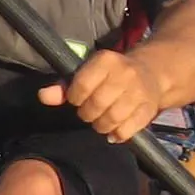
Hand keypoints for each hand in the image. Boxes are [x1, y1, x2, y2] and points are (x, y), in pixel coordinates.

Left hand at [38, 48, 165, 142]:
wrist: (151, 72)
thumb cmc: (111, 74)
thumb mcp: (88, 72)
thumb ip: (64, 85)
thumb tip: (43, 96)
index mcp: (106, 60)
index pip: (82, 85)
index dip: (75, 98)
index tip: (77, 99)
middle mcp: (125, 74)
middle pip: (96, 104)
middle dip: (87, 113)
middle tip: (89, 112)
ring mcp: (139, 93)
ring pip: (111, 119)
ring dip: (100, 125)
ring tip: (100, 120)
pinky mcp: (149, 110)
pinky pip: (127, 130)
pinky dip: (117, 134)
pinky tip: (114, 129)